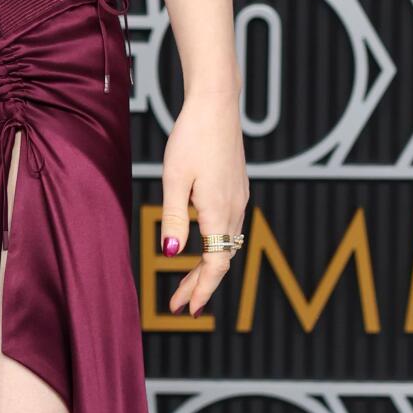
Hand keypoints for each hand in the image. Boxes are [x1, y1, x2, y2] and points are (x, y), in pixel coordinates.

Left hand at [156, 97, 247, 317]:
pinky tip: (202, 245)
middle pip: (222, 259)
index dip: (201, 289)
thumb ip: (173, 218)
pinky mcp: (238, 188)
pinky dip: (216, 245)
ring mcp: (239, 198)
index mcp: (219, 210)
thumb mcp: (174, 179)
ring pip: (227, 243)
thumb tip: (172, 254)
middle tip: (180, 303)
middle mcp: (235, 208)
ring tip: (187, 281)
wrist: (216, 104)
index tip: (186, 309)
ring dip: (208, 265)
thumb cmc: (192, 137)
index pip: (215, 264)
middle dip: (201, 284)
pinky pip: (230, 227)